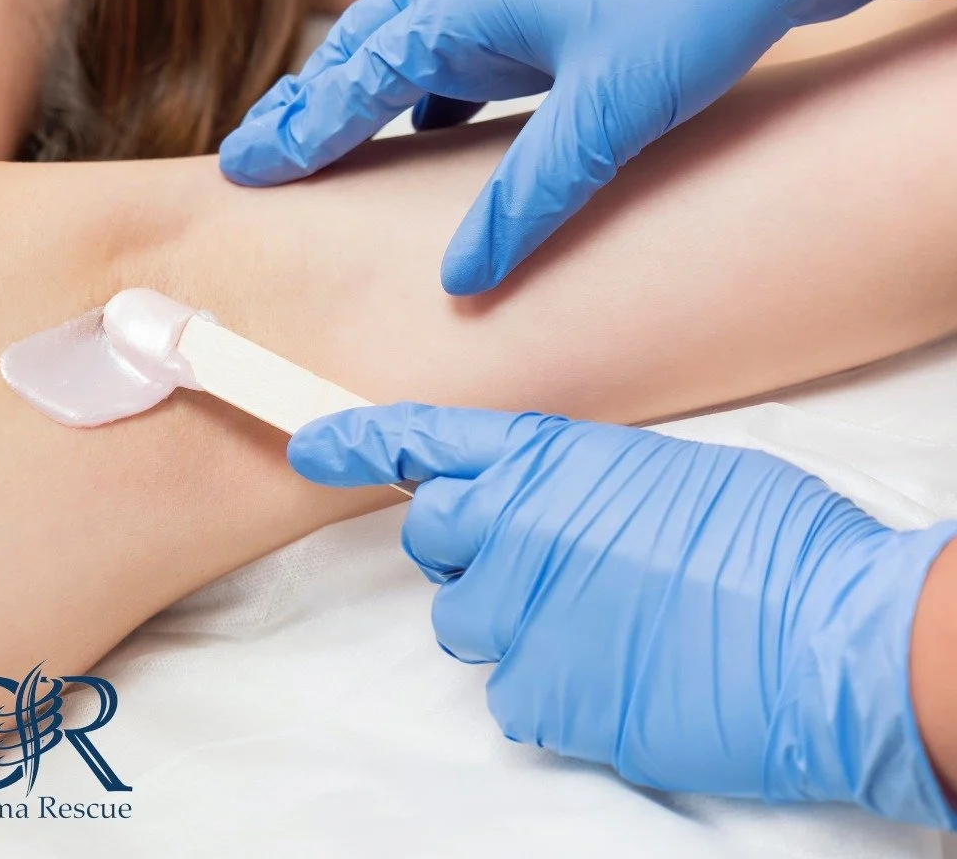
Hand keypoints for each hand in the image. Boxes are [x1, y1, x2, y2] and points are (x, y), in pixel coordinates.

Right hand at [224, 0, 956, 294]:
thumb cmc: (694, 3)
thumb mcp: (605, 117)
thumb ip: (526, 200)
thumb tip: (460, 280)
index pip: (357, 73)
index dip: (298, 128)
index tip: (244, 168)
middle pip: (365, 49)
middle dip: (308, 106)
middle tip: (256, 156)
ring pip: (409, 46)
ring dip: (365, 95)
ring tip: (327, 144)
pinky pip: (463, 48)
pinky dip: (432, 89)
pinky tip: (432, 126)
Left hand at [289, 403, 956, 827]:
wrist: (828, 638)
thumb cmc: (767, 543)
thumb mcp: (662, 474)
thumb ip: (578, 483)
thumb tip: (548, 503)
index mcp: (549, 458)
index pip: (424, 440)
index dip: (357, 440)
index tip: (309, 442)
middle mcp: (513, 525)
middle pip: (431, 537)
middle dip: (467, 546)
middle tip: (538, 560)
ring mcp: (517, 613)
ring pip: (462, 620)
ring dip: (511, 621)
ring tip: (597, 624)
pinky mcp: (537, 696)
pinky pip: (508, 689)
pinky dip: (549, 683)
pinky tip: (612, 673)